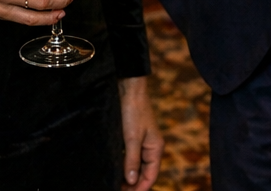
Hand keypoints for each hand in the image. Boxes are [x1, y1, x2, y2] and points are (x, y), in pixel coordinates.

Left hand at [119, 75, 163, 190]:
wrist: (129, 90)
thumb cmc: (133, 111)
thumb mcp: (131, 138)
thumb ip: (131, 160)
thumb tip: (131, 181)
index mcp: (155, 149)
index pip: (150, 176)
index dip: (140, 188)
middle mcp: (151, 148)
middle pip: (144, 174)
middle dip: (133, 185)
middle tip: (116, 190)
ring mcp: (143, 144)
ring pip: (137, 167)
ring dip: (128, 177)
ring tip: (115, 185)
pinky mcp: (134, 139)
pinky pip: (132, 158)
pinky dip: (125, 167)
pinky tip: (116, 171)